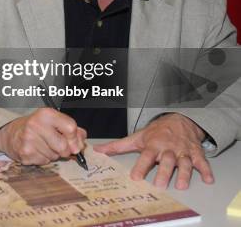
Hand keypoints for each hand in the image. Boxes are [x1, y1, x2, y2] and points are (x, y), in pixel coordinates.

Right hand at [0, 108, 86, 164]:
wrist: (11, 134)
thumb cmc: (36, 127)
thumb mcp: (53, 121)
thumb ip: (71, 129)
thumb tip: (81, 142)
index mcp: (45, 114)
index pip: (71, 127)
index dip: (75, 138)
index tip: (73, 141)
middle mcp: (36, 125)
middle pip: (64, 146)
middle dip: (65, 150)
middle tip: (57, 145)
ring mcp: (29, 140)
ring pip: (55, 156)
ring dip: (53, 154)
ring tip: (43, 145)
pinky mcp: (25, 154)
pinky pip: (45, 162)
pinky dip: (43, 159)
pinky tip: (36, 150)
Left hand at [93, 113, 211, 189]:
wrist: (179, 120)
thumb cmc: (156, 132)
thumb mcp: (136, 137)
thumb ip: (118, 146)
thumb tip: (98, 150)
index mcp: (152, 145)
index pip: (145, 157)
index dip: (141, 166)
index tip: (136, 177)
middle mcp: (168, 149)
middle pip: (166, 161)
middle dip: (163, 172)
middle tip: (160, 184)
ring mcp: (182, 151)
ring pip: (184, 162)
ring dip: (184, 174)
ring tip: (181, 185)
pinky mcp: (195, 153)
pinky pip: (202, 161)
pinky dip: (206, 170)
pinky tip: (208, 179)